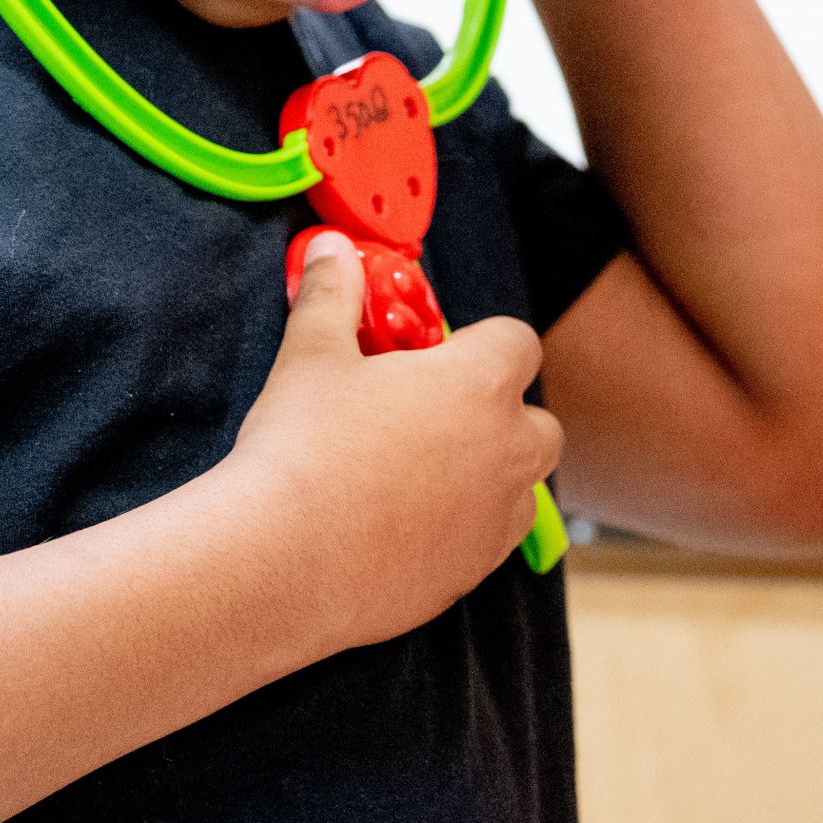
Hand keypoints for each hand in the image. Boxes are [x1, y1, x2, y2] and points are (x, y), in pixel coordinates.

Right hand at [227, 236, 561, 655]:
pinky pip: (486, 542)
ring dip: (490, 477)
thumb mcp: (311, 354)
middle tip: (431, 416)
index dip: (483, 342)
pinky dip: (462, 531)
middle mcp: (507, 450)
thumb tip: (330, 249)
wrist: (283, 561)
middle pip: (539, 423)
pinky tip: (402, 528)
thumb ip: (332, 295)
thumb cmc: (302, 448)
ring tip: (418, 475)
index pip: (519, 341)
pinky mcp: (471, 574)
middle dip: (501, 416)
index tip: (436, 353)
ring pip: (522, 488)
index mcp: (480, 383)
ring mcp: (495, 518)